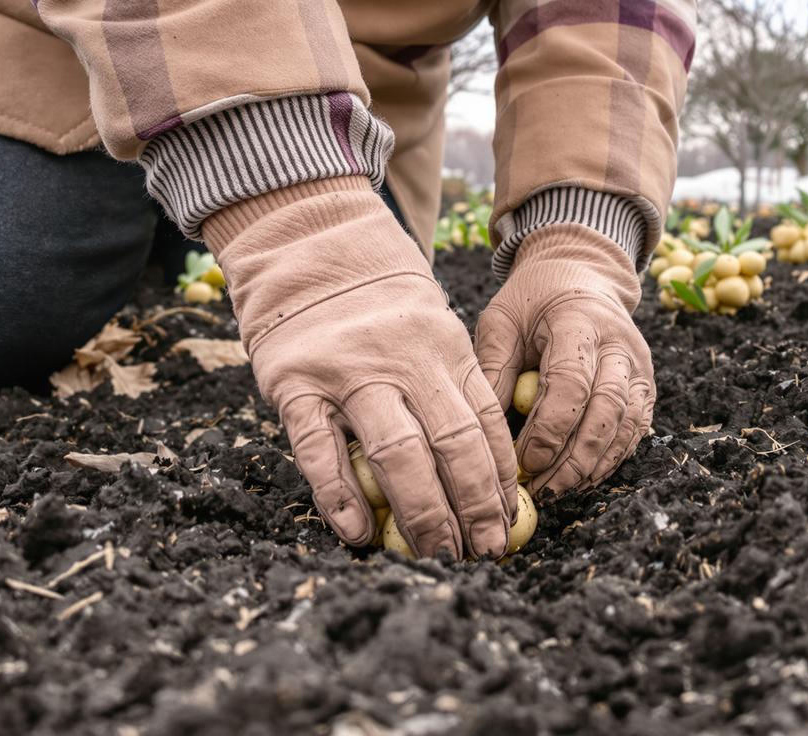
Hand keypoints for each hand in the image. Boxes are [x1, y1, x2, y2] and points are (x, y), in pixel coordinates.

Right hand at [203, 180, 516, 557]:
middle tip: (483, 552)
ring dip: (423, 512)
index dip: (502, 480)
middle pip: (453, 444)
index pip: (486, 424)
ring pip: (397, 452)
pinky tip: (359, 533)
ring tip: (438, 554)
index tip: (510, 523)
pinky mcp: (297, 384)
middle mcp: (405, 361)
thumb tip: (490, 476)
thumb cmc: (383, 311)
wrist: (311, 253)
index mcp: (446, 350)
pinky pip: (320, 449)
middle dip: (474, 506)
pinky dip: (340, 495)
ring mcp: (349, 372)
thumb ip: (455, 390)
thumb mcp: (434, 333)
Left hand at [475, 224, 654, 495]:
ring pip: (627, 425)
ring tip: (558, 489)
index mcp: (579, 322)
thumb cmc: (532, 302)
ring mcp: (639, 366)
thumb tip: (484, 432)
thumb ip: (493, 370)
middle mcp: (619, 344)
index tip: (522, 460)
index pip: (571, 383)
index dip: (549, 429)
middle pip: (607, 410)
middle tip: (543, 488)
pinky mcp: (646, 385)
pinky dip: (611, 459)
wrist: (580, 276)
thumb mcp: (501, 322)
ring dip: (594, 464)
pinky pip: (636, 430)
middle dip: (575, 457)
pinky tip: (582, 477)